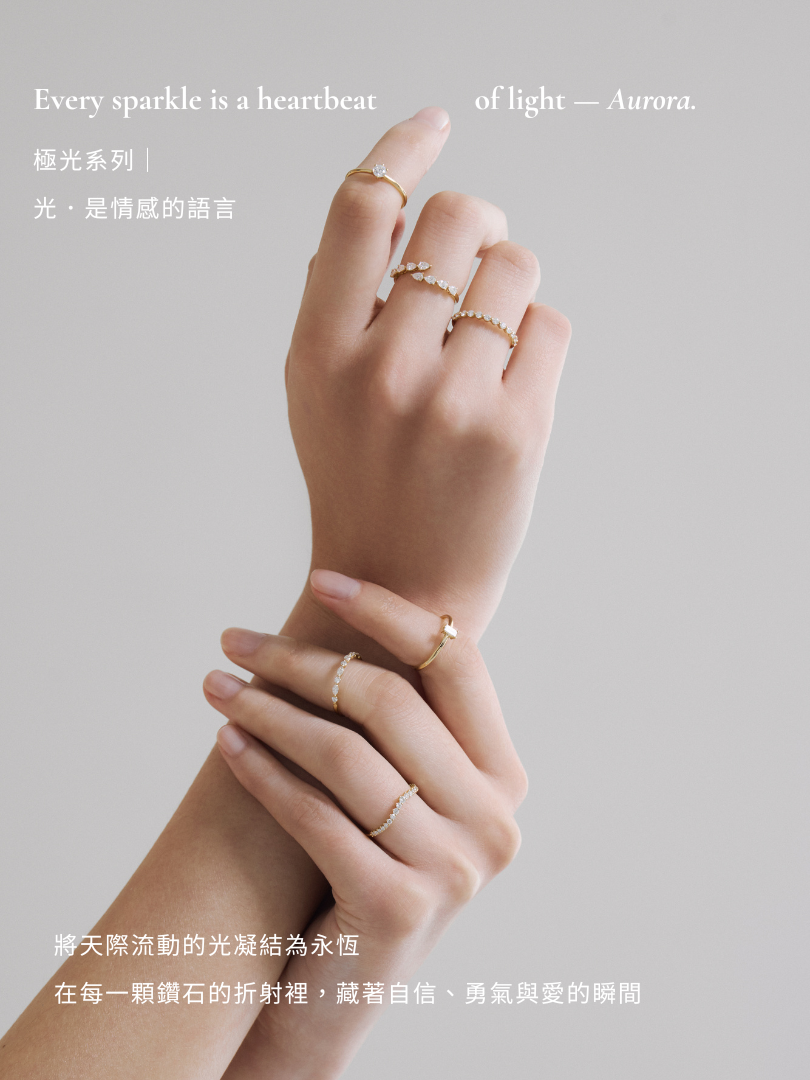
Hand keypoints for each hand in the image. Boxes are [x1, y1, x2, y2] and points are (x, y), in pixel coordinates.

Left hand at [203, 574, 526, 1078]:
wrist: (338, 993)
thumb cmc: (366, 865)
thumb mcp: (405, 792)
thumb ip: (403, 720)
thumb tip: (349, 609)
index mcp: (505, 778)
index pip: (456, 662)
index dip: (390, 611)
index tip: (324, 578)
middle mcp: (496, 821)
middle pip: (391, 701)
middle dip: (302, 659)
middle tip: (235, 639)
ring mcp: (454, 870)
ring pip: (344, 752)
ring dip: (268, 709)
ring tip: (215, 684)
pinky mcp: (396, 909)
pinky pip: (313, 812)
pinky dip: (261, 770)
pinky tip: (225, 742)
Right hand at [286, 107, 570, 640]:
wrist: (397, 586)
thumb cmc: (359, 475)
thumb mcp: (314, 389)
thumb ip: (338, 297)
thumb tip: (396, 201)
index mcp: (317, 350)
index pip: (361, 206)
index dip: (401, 147)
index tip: (433, 125)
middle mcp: (381, 367)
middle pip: (460, 217)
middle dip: (474, 227)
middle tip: (470, 264)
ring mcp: (452, 399)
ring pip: (515, 265)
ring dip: (508, 285)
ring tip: (486, 338)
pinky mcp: (516, 429)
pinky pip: (549, 323)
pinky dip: (534, 337)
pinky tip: (510, 379)